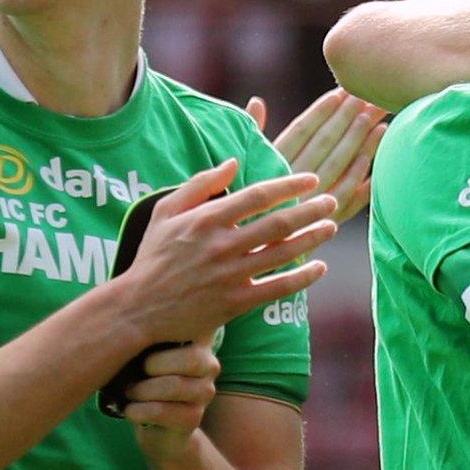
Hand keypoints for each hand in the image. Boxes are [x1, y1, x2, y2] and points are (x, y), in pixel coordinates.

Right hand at [115, 161, 337, 344]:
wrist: (137, 309)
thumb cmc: (152, 256)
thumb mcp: (165, 211)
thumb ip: (200, 184)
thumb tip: (233, 161)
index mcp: (206, 219)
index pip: (258, 195)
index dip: (290, 185)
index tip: (312, 180)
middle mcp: (221, 245)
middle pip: (278, 223)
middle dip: (311, 210)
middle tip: (331, 201)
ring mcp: (230, 275)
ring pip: (283, 253)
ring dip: (312, 238)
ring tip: (332, 226)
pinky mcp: (235, 303)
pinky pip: (277, 288)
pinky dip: (303, 277)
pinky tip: (320, 267)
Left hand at [126, 336, 219, 462]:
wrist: (154, 427)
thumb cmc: (145, 379)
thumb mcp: (146, 353)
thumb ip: (148, 336)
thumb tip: (126, 316)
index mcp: (200, 341)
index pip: (197, 327)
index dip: (172, 330)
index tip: (148, 341)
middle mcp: (210, 365)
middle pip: (191, 359)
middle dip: (153, 366)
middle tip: (133, 374)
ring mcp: (205, 393)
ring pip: (175, 386)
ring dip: (142, 391)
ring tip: (130, 393)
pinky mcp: (193, 418)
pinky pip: (162, 411)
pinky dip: (138, 411)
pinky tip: (130, 410)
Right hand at [247, 89, 386, 221]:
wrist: (244, 252)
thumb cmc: (239, 207)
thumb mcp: (242, 166)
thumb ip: (254, 134)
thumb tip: (257, 101)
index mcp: (270, 165)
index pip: (301, 131)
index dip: (322, 111)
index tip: (340, 93)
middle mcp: (291, 181)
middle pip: (326, 143)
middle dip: (349, 118)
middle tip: (369, 97)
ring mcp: (309, 201)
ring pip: (340, 165)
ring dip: (361, 142)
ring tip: (379, 120)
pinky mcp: (324, 220)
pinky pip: (348, 196)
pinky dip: (362, 176)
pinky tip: (374, 158)